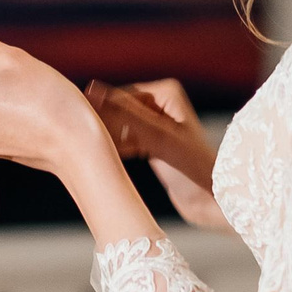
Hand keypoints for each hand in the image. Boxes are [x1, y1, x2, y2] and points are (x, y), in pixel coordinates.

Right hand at [86, 77, 227, 232]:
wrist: (211, 202)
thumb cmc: (192, 167)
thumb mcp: (156, 137)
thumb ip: (124, 113)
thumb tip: (92, 90)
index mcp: (165, 92)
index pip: (120, 96)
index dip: (100, 112)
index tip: (80, 129)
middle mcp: (161, 104)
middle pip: (118, 111)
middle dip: (104, 127)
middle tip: (84, 145)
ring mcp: (156, 124)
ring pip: (119, 127)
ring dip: (108, 140)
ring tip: (94, 155)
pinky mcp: (152, 144)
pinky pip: (125, 142)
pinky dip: (116, 151)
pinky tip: (105, 162)